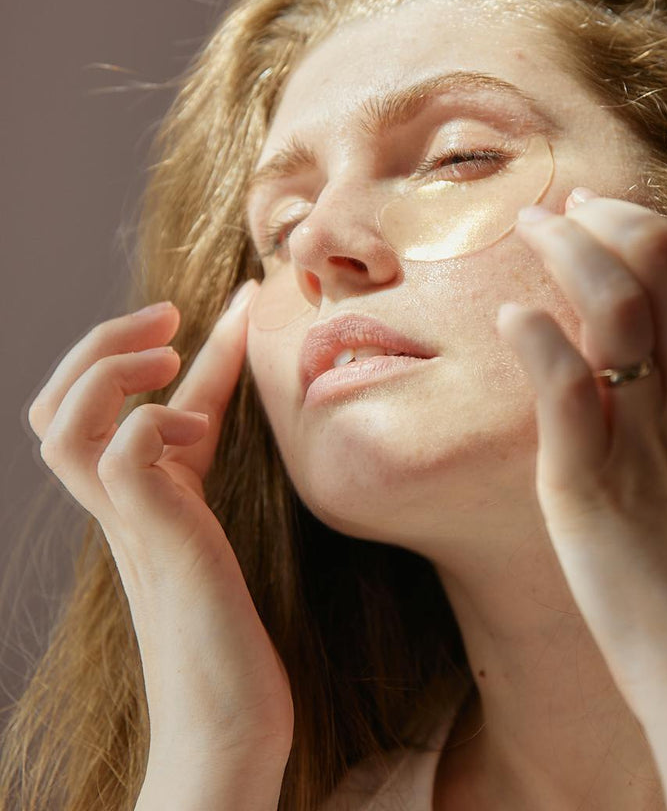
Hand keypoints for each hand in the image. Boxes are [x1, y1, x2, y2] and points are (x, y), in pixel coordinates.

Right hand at [27, 281, 293, 766]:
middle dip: (102, 343)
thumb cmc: (235, 642)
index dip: (177, 350)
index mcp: (140, 506)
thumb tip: (241, 431)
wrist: (229, 731)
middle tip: (168, 321)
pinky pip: (120, 457)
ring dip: (109, 369)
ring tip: (167, 360)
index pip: (131, 408)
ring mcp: (129, 528)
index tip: (233, 304)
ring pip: (62, 423)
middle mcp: (120, 512)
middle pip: (56, 405)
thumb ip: (217, 487)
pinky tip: (196, 434)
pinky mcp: (156, 544)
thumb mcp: (227, 536)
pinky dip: (151, 422)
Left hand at [495, 191, 666, 720]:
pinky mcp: (589, 487)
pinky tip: (511, 317)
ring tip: (530, 231)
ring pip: (607, 308)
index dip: (635, 236)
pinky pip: (564, 392)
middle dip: (599, 217)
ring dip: (565, 252)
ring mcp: (641, 441)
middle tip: (557, 210)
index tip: (596, 219)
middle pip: (649, 266)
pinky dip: (535, 341)